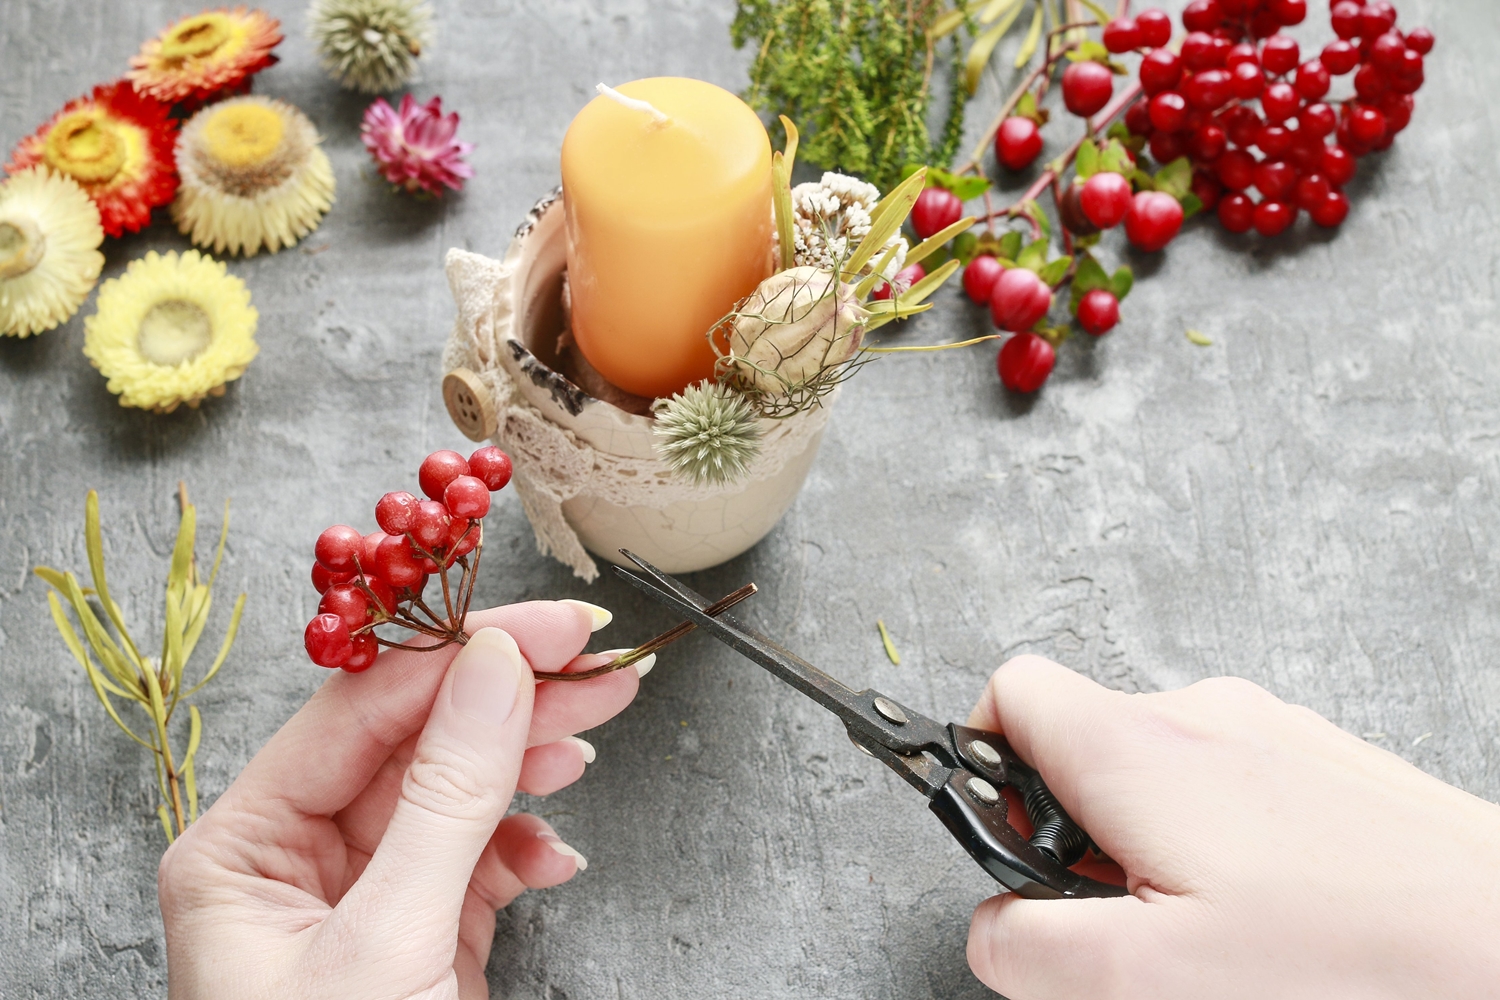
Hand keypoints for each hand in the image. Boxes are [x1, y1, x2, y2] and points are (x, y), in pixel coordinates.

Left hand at [158, 600, 642, 999]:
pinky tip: (557, 851)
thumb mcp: (390, 942)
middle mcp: (294, 861)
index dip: (460, 657)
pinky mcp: (420, 936)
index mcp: (243, 849)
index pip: (359, 711)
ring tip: (596, 734)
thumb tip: (494, 668)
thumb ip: (447, 798)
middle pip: (415, 740)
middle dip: (509, 702)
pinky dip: (526, 845)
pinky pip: (477, 857)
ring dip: (528, 762)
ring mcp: (362, 898)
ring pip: (455, 790)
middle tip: (598, 665)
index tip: (548, 630)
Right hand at [964, 656, 1499, 998]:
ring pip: (1156, 764)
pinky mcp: (1323, 759)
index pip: (1008, 692)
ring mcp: (1270, 728)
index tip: (1009, 840)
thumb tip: (991, 928)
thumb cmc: (1349, 960)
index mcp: (1135, 747)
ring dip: (1147, 839)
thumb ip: (1028, 950)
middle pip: (1080, 738)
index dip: (982, 763)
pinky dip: (1215, 836)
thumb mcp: (1146, 979)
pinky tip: (1270, 910)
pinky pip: (1228, 779)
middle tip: (1125, 917)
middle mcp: (1200, 712)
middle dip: (1072, 829)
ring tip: (1209, 926)